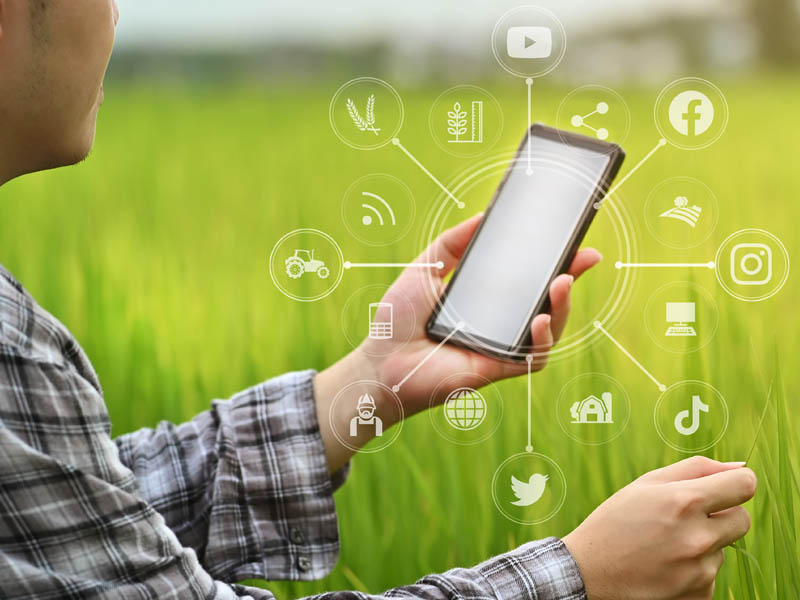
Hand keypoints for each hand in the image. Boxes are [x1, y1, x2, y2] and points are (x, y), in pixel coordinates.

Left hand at [315, 214, 600, 471]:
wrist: (380, 360)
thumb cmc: (399, 318)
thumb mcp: (425, 267)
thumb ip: (453, 243)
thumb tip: (484, 215)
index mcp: (487, 299)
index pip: (529, 278)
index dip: (557, 262)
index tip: (576, 243)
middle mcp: (500, 323)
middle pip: (548, 303)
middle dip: (572, 279)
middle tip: (584, 258)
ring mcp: (502, 347)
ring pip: (550, 330)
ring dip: (563, 308)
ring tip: (561, 284)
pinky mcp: (499, 369)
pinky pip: (534, 358)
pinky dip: (543, 340)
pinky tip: (540, 321)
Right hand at [563, 456, 756, 599]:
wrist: (589, 574)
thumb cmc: (616, 521)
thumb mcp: (646, 485)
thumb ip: (696, 470)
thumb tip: (740, 467)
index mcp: (684, 502)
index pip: (744, 485)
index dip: (737, 482)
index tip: (727, 485)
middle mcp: (697, 538)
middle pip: (742, 519)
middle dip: (722, 515)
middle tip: (686, 517)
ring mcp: (701, 572)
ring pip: (722, 548)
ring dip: (702, 543)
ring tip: (663, 546)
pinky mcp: (700, 595)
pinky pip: (711, 574)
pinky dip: (693, 569)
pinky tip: (664, 567)